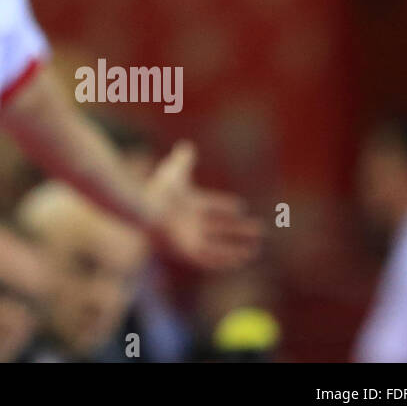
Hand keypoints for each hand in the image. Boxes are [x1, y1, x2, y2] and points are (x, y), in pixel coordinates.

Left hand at [143, 141, 262, 269]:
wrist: (146, 212)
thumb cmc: (160, 192)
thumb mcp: (175, 173)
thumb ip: (184, 161)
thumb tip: (187, 146)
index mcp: (189, 204)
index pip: (212, 206)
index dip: (226, 206)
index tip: (241, 207)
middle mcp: (191, 223)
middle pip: (219, 227)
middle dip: (239, 229)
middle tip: (260, 229)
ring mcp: (190, 238)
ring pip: (219, 245)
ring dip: (237, 248)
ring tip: (256, 248)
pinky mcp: (188, 252)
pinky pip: (212, 259)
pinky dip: (228, 259)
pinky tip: (243, 258)